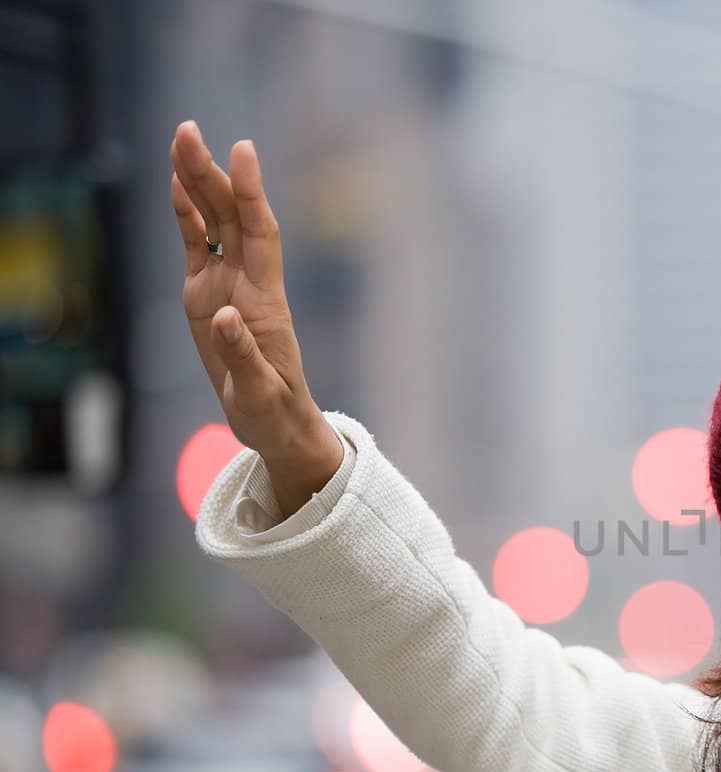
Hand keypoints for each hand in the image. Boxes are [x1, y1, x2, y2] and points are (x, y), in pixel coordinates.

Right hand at [169, 119, 340, 492]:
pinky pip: (197, 245)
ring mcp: (227, 285)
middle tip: (188, 130)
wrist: (274, 423)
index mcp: (266, 301)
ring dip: (197, 182)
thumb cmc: (273, 411)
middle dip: (212, 173)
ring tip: (180, 139)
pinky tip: (176, 184)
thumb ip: (241, 355)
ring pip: (213, 223)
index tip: (243, 152)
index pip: (260, 233)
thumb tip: (221, 317)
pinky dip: (187, 214)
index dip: (251, 193)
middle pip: (231, 216)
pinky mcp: (206, 294)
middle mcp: (249, 282)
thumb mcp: (258, 392)